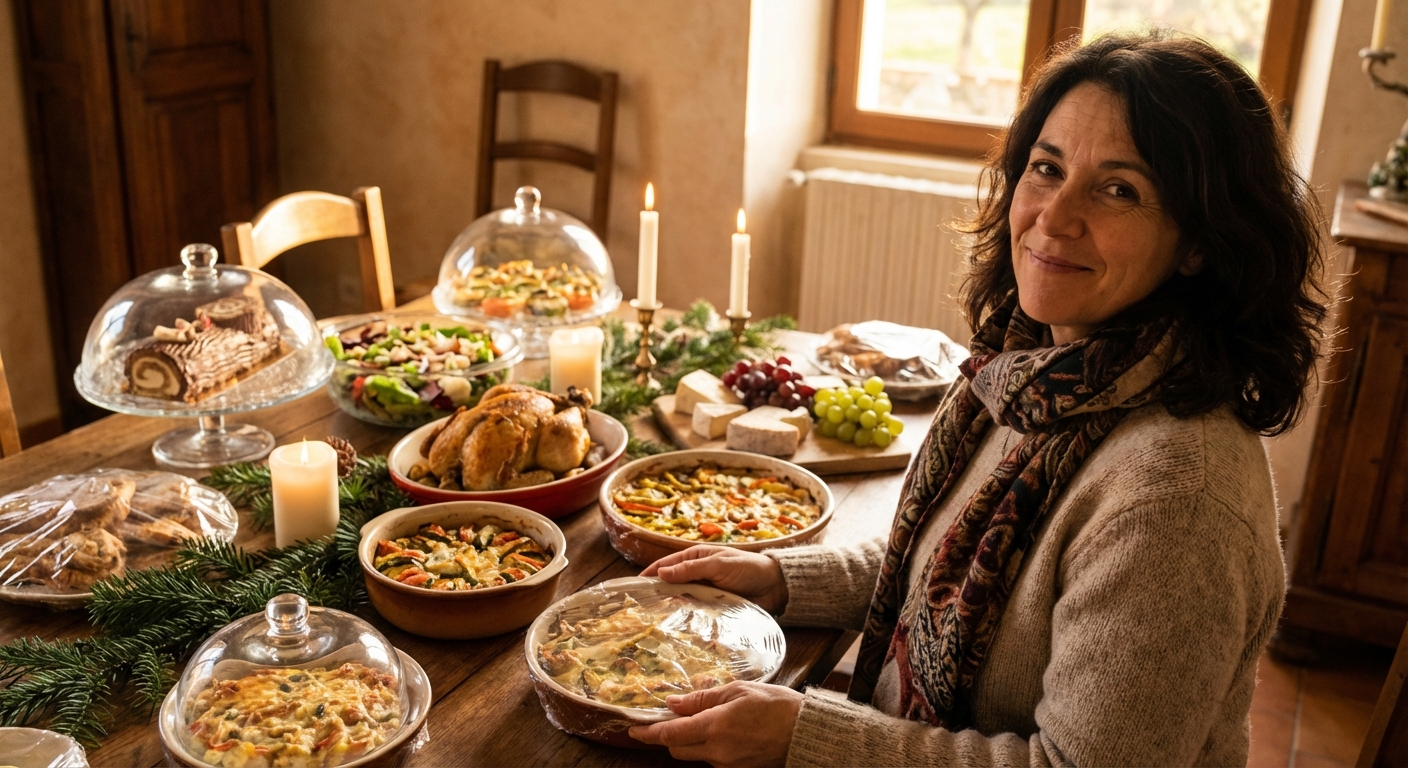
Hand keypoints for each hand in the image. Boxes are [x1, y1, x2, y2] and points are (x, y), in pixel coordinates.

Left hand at [629, 681, 803, 766]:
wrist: (807, 733)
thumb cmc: (777, 706)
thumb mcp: (738, 691)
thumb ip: (702, 699)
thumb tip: (672, 703)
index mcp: (715, 727)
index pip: (670, 735)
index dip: (648, 734)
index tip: (633, 731)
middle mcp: (718, 752)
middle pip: (677, 750)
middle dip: (668, 737)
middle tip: (668, 721)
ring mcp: (728, 766)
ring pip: (696, 756)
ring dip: (691, 741)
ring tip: (707, 721)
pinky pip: (714, 761)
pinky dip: (710, 748)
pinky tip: (724, 733)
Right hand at [641, 545, 788, 613]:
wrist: (775, 586)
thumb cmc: (748, 568)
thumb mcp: (718, 564)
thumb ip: (691, 569)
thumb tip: (661, 573)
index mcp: (697, 558)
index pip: (667, 565)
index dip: (650, 574)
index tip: (634, 586)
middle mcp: (698, 576)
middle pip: (672, 585)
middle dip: (659, 595)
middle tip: (641, 609)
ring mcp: (706, 593)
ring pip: (683, 602)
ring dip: (674, 610)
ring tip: (657, 622)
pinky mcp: (715, 609)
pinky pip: (697, 615)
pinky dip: (689, 621)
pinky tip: (680, 630)